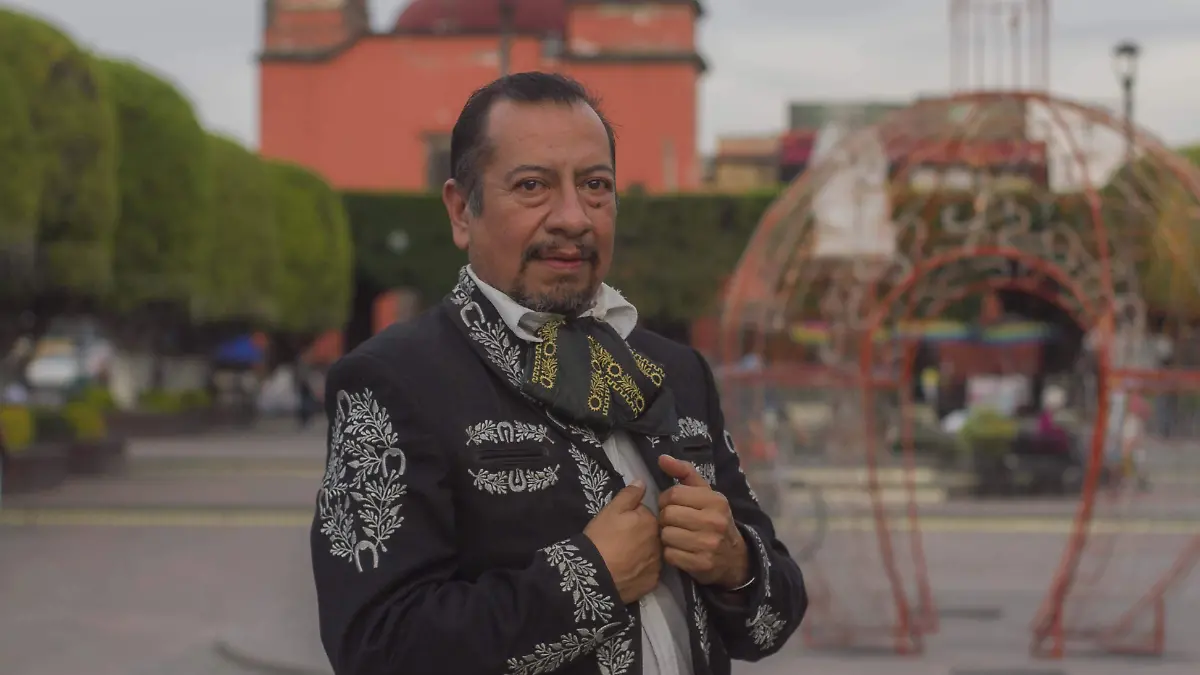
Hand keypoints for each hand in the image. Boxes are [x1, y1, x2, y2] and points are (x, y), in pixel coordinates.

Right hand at [583, 480, 662, 603]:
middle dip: (641, 535)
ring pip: (652, 553)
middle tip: (620, 541)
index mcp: (652, 522)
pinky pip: (649, 572)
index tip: (620, 524)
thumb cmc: (602, 537)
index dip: (632, 518)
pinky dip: (641, 571)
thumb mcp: (611, 510)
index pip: (646, 515)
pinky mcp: (652, 582)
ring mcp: (658, 565)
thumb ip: (629, 494)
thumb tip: (643, 482)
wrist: (594, 575)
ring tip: (623, 558)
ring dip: (642, 553)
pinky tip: (628, 571)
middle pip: (652, 534)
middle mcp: (660, 543)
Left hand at [657, 455, 749, 588]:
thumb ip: (684, 472)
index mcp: (715, 500)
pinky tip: (679, 551)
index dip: (665, 500)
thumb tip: (661, 457)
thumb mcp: (705, 493)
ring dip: (666, 537)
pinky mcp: (701, 564)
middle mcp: (714, 521)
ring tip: (676, 536)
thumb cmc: (713, 519)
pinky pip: (670, 555)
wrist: (734, 557)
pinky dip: (670, 553)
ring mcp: (709, 544)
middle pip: (668, 515)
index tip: (670, 505)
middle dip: (665, 519)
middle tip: (672, 522)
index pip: (674, 494)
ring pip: (666, 535)